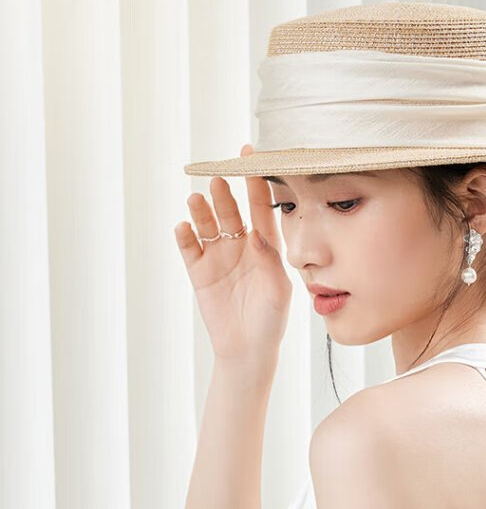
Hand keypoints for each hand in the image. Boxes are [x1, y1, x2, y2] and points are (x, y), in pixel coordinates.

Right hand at [175, 144, 291, 364]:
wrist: (247, 351)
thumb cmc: (270, 321)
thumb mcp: (279, 291)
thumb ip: (270, 261)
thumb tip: (257, 233)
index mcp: (266, 246)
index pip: (261, 207)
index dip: (256, 182)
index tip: (251, 157)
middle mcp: (241, 246)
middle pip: (231, 211)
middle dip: (225, 194)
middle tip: (219, 179)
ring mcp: (219, 257)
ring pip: (208, 224)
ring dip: (202, 211)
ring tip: (196, 200)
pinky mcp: (199, 272)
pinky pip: (189, 247)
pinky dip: (185, 236)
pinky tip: (183, 227)